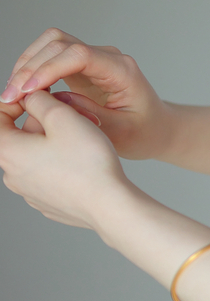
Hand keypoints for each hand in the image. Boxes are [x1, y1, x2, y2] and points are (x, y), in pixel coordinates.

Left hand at [0, 90, 131, 229]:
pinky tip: (86, 162)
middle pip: (22, 136)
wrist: (108, 204)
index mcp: (8, 151)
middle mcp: (11, 175)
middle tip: (78, 115)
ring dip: (58, 141)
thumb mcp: (63, 117)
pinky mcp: (47, 202)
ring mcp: (28, 191)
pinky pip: (50, 174)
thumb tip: (31, 96)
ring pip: (37, 155)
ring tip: (87, 138)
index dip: (17, 102)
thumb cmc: (86, 162)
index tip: (42, 96)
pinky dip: (64, 162)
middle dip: (47, 121)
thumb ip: (40, 100)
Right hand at [3, 28, 175, 159]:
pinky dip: (32, 69)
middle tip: (10, 98)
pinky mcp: (82, 67)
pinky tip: (22, 92)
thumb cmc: (143, 133)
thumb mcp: (121, 132)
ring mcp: (94, 59)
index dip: (49, 68)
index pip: (79, 54)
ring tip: (12, 95)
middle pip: (60, 43)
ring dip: (27, 65)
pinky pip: (51, 56)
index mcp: (121, 71)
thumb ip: (89, 114)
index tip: (27, 91)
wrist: (157, 128)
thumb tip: (55, 98)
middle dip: (30, 67)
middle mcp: (107, 58)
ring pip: (51, 44)